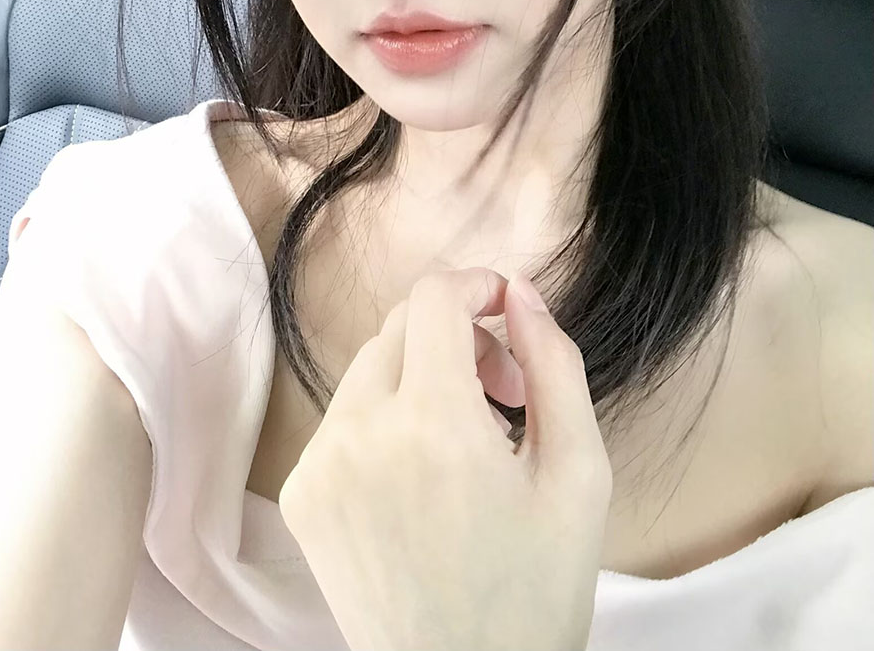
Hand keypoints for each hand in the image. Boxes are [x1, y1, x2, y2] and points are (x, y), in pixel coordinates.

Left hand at [277, 267, 612, 650]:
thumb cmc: (535, 591)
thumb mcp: (578, 474)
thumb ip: (554, 364)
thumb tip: (518, 292)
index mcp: (433, 425)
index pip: (433, 298)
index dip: (476, 285)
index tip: (507, 310)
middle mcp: (360, 435)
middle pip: (400, 326)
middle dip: (458, 336)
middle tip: (506, 391)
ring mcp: (319, 467)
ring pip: (369, 368)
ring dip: (421, 376)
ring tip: (470, 437)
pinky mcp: (300, 496)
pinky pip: (344, 419)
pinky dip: (386, 420)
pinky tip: (425, 476)